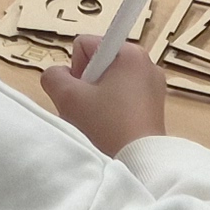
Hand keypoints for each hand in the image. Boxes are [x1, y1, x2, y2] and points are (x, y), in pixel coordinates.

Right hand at [39, 36, 165, 153]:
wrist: (137, 164)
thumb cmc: (105, 127)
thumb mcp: (68, 97)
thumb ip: (53, 76)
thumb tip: (58, 74)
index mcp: (130, 53)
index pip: (86, 45)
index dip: (76, 69)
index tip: (83, 92)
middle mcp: (146, 63)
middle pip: (99, 63)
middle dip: (87, 85)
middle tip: (88, 110)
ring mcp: (153, 86)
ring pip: (110, 82)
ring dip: (98, 98)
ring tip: (99, 122)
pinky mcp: (155, 106)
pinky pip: (124, 97)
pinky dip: (112, 109)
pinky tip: (110, 128)